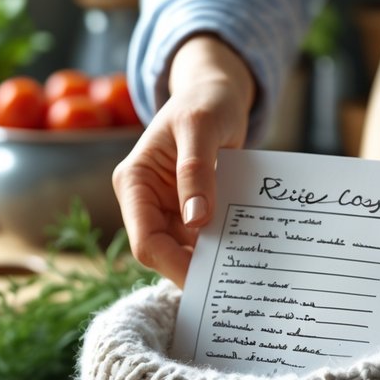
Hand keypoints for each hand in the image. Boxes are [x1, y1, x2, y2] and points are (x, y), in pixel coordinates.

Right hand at [111, 34, 255, 284]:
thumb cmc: (205, 102)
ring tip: (244, 274)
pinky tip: (245, 256)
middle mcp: (143, 200)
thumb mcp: (201, 127)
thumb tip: (196, 220)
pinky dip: (221, 248)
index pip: (145, 241)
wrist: (216, 94)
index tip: (210, 280)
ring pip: (182, 252)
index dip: (174, 265)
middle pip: (162, 253)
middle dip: (194, 269)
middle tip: (234, 285)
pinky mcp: (187, 211)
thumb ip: (196, 171)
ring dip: (210, 263)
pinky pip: (201, 240)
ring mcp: (165, 208)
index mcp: (133, 182)